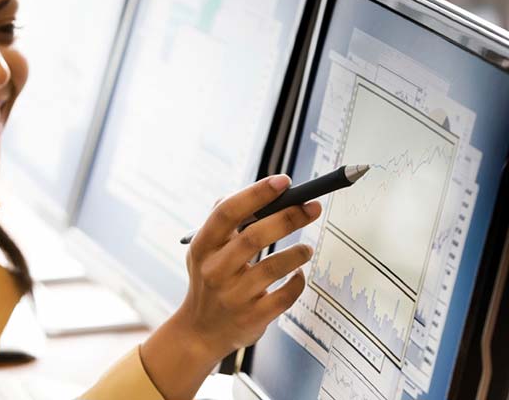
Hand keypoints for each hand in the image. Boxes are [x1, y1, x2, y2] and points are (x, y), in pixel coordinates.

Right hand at [140, 175, 321, 398]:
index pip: (227, 213)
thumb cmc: (210, 280)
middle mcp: (214, 270)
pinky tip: (298, 275)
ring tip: (306, 248)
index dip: (256, 194)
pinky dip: (297, 281)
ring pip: (273, 267)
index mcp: (202, 246)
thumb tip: (259, 191)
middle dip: (288, 218)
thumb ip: (224, 221)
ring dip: (298, 252)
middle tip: (312, 207)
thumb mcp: (205, 250)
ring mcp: (233, 296)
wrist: (200, 330)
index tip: (284, 181)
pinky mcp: (252, 317)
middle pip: (254, 237)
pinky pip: (285, 296)